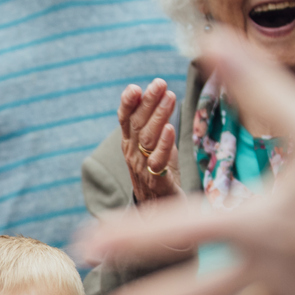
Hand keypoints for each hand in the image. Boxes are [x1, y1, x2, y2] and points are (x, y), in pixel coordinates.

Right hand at [118, 79, 183, 204]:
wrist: (159, 211)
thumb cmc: (159, 173)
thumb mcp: (156, 144)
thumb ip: (156, 123)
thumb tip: (162, 93)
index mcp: (130, 143)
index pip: (124, 120)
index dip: (127, 104)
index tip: (134, 88)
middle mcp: (132, 154)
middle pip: (137, 125)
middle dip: (147, 102)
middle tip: (159, 84)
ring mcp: (142, 168)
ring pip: (147, 139)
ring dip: (158, 116)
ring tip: (169, 97)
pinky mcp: (157, 182)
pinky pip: (158, 162)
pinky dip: (163, 144)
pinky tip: (170, 129)